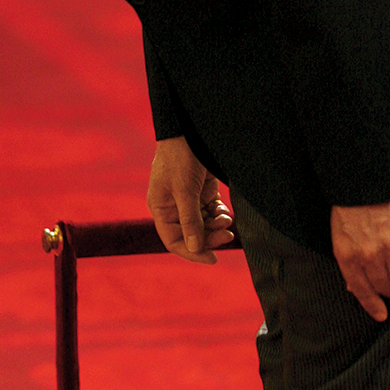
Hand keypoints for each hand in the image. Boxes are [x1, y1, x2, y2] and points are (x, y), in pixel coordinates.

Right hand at [147, 136, 233, 262]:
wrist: (190, 130)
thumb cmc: (180, 158)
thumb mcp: (184, 191)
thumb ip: (190, 220)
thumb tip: (195, 248)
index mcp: (162, 209)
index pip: (174, 241)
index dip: (192, 253)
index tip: (212, 259)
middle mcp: (174, 208)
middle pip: (192, 235)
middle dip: (210, 237)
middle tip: (227, 235)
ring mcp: (188, 200)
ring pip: (204, 225)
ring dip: (216, 226)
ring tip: (227, 219)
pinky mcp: (202, 191)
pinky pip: (211, 212)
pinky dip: (219, 215)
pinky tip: (225, 212)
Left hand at [331, 195, 389, 320]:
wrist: (369, 175)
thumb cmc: (353, 202)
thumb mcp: (340, 233)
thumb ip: (349, 259)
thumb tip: (354, 285)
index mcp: (348, 254)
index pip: (361, 290)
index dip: (372, 305)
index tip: (381, 314)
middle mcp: (370, 254)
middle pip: (386, 287)